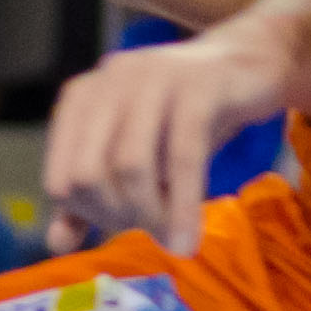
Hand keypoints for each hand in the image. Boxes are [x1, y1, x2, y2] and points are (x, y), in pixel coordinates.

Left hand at [41, 25, 290, 256]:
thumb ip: (93, 195)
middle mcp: (111, 80)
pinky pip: (183, 156)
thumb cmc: (186, 117)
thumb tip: (58, 244)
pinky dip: (183, 207)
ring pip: (131, 165)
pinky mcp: (198, 85)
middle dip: (119, 215)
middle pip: (89, 175)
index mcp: (84, 96)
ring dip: (152, 215)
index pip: (60, 180)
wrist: (252, 66)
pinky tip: (189, 240)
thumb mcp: (138, 153)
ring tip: (173, 237)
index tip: (125, 226)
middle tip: (153, 229)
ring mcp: (154, 77)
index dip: (90, 215)